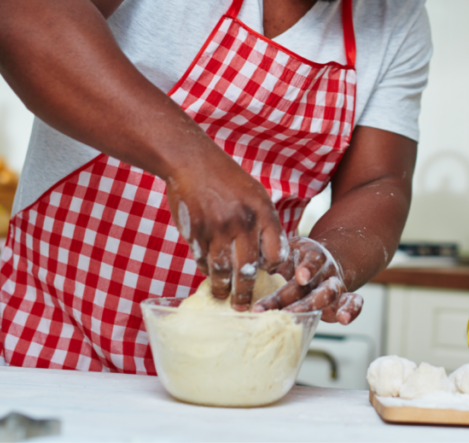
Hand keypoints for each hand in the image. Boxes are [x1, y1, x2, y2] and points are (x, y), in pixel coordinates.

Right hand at [165, 147, 287, 310]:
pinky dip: (206, 270)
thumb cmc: (228, 179)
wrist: (192, 161)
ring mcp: (217, 228)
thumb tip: (272, 257)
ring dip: (222, 289)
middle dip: (245, 292)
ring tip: (223, 297)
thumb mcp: (255, 195)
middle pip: (248, 269)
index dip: (272, 268)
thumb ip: (265, 223)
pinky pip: (202, 260)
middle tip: (244, 306)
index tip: (267, 275)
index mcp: (263, 212)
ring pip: (222, 270)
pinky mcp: (195, 232)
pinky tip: (208, 275)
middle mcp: (242, 222)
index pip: (276, 252)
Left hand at [252, 236, 363, 324]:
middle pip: (314, 284)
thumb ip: (269, 258)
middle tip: (276, 310)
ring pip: (329, 295)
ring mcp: (334, 285)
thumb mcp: (285, 251)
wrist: (321, 259)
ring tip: (292, 317)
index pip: (313, 259)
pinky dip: (352, 310)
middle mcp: (324, 270)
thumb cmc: (296, 259)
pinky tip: (344, 319)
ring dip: (310, 307)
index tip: (300, 277)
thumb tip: (239, 270)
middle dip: (294, 298)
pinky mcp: (340, 299)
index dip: (308, 268)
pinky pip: (353, 303)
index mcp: (312, 256)